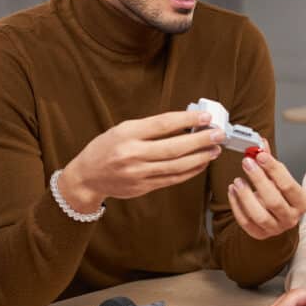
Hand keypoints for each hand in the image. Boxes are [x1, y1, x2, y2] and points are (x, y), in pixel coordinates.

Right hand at [59, 110, 224, 211]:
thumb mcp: (123, 129)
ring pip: (176, 166)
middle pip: (174, 148)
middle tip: (218, 135)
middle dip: (200, 141)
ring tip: (215, 150)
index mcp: (127, 134)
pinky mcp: (143, 187)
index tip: (205, 118)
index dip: (187, 121)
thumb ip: (151, 127)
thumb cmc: (106, 148)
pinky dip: (190, 172)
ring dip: (200, 158)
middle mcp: (132, 155)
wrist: (87, 177)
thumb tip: (185, 123)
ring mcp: (138, 174)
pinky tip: (201, 164)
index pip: (162, 125)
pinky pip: (172, 179)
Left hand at [227, 150, 305, 238]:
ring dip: (246, 196)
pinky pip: (245, 222)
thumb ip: (269, 161)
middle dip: (258, 180)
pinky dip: (236, 206)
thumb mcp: (278, 177)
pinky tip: (232, 191)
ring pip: (259, 215)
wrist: (278, 216)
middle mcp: (291, 217)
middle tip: (247, 163)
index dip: (273, 169)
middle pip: (273, 200)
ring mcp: (275, 228)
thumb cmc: (281, 194)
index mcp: (301, 202)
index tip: (260, 155)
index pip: (288, 185)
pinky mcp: (259, 234)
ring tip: (237, 181)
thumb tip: (260, 143)